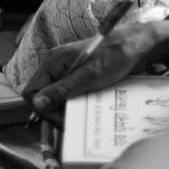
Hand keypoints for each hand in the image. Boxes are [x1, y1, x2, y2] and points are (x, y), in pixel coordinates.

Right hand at [21, 6, 168, 113]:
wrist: (138, 45)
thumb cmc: (115, 56)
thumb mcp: (89, 76)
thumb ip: (62, 90)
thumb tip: (37, 105)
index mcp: (53, 62)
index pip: (31, 92)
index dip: (43, 109)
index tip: (63, 120)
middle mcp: (56, 67)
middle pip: (43, 97)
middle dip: (56, 113)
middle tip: (77, 124)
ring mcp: (67, 72)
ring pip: (57, 98)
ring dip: (68, 110)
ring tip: (86, 117)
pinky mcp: (79, 78)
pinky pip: (70, 95)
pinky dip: (78, 105)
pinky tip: (91, 109)